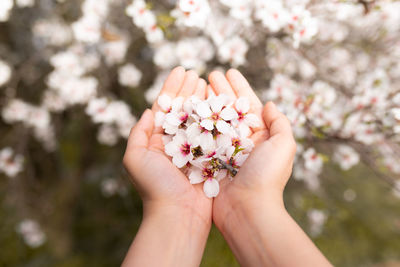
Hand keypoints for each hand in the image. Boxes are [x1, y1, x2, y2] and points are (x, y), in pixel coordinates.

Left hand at [122, 67, 211, 266]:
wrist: (178, 213)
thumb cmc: (154, 186)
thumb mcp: (134, 158)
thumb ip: (138, 133)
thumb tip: (148, 111)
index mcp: (158, 139)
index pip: (166, 107)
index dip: (172, 87)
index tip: (180, 70)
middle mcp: (176, 141)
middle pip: (184, 108)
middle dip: (189, 89)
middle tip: (195, 73)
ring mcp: (195, 147)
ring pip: (199, 117)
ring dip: (203, 98)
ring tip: (207, 81)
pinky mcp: (211, 156)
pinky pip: (215, 132)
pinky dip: (217, 116)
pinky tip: (220, 101)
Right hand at [208, 69, 330, 266]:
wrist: (247, 209)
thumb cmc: (266, 177)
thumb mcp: (283, 146)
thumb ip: (280, 123)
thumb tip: (269, 104)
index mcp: (260, 136)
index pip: (248, 104)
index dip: (239, 87)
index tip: (229, 71)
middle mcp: (242, 141)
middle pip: (229, 109)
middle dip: (220, 90)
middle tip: (210, 74)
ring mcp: (224, 150)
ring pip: (214, 120)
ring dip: (207, 102)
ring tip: (197, 85)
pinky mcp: (209, 160)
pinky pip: (201, 137)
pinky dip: (196, 122)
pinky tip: (188, 109)